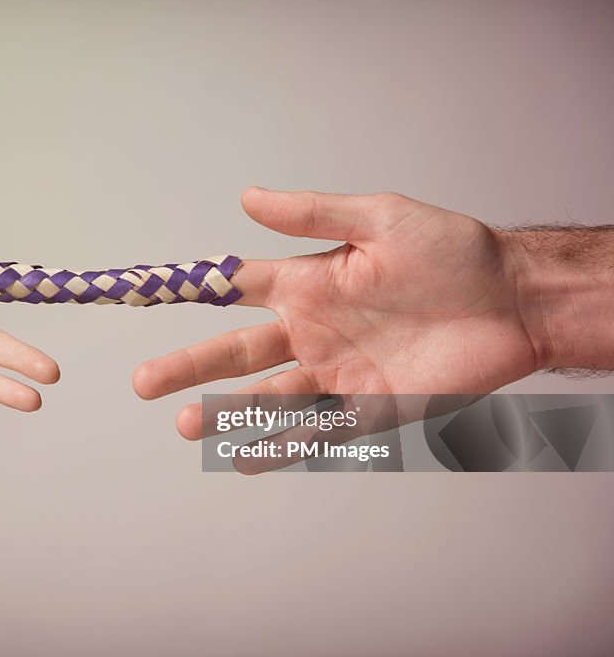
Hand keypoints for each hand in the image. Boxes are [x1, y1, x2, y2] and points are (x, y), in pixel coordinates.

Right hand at [133, 189, 541, 441]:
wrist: (516, 301)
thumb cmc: (454, 252)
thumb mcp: (379, 219)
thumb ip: (312, 213)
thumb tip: (247, 198)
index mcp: (308, 284)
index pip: (235, 289)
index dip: (190, 292)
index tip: (140, 296)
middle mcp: (314, 332)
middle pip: (237, 354)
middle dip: (189, 368)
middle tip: (144, 384)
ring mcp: (339, 375)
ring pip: (269, 398)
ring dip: (227, 412)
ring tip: (188, 424)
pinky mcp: (373, 410)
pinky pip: (319, 432)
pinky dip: (282, 447)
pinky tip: (247, 458)